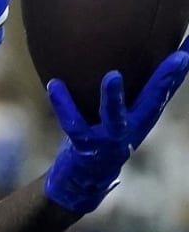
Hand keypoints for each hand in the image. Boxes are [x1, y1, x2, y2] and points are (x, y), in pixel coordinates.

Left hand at [44, 45, 188, 213]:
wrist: (85, 178)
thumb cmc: (106, 135)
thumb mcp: (126, 113)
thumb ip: (132, 89)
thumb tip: (141, 53)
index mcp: (143, 116)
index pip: (166, 90)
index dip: (178, 72)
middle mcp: (133, 126)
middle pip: (154, 101)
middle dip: (165, 81)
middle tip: (179, 58)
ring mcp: (110, 139)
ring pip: (115, 116)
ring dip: (114, 97)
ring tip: (113, 76)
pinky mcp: (86, 147)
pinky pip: (73, 124)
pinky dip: (63, 104)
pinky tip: (54, 83)